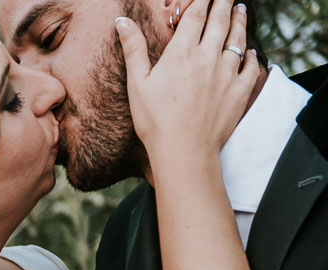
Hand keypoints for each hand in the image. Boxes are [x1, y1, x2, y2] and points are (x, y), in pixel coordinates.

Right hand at [116, 0, 258, 159]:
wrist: (184, 150)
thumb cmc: (155, 121)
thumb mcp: (137, 84)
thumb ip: (133, 49)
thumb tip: (122, 21)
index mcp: (181, 53)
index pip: (195, 16)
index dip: (200, 1)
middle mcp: (208, 57)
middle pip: (220, 21)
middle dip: (223, 4)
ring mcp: (227, 73)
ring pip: (237, 39)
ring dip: (239, 21)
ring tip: (240, 10)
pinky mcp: (240, 90)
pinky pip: (250, 65)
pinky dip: (251, 54)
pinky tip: (250, 50)